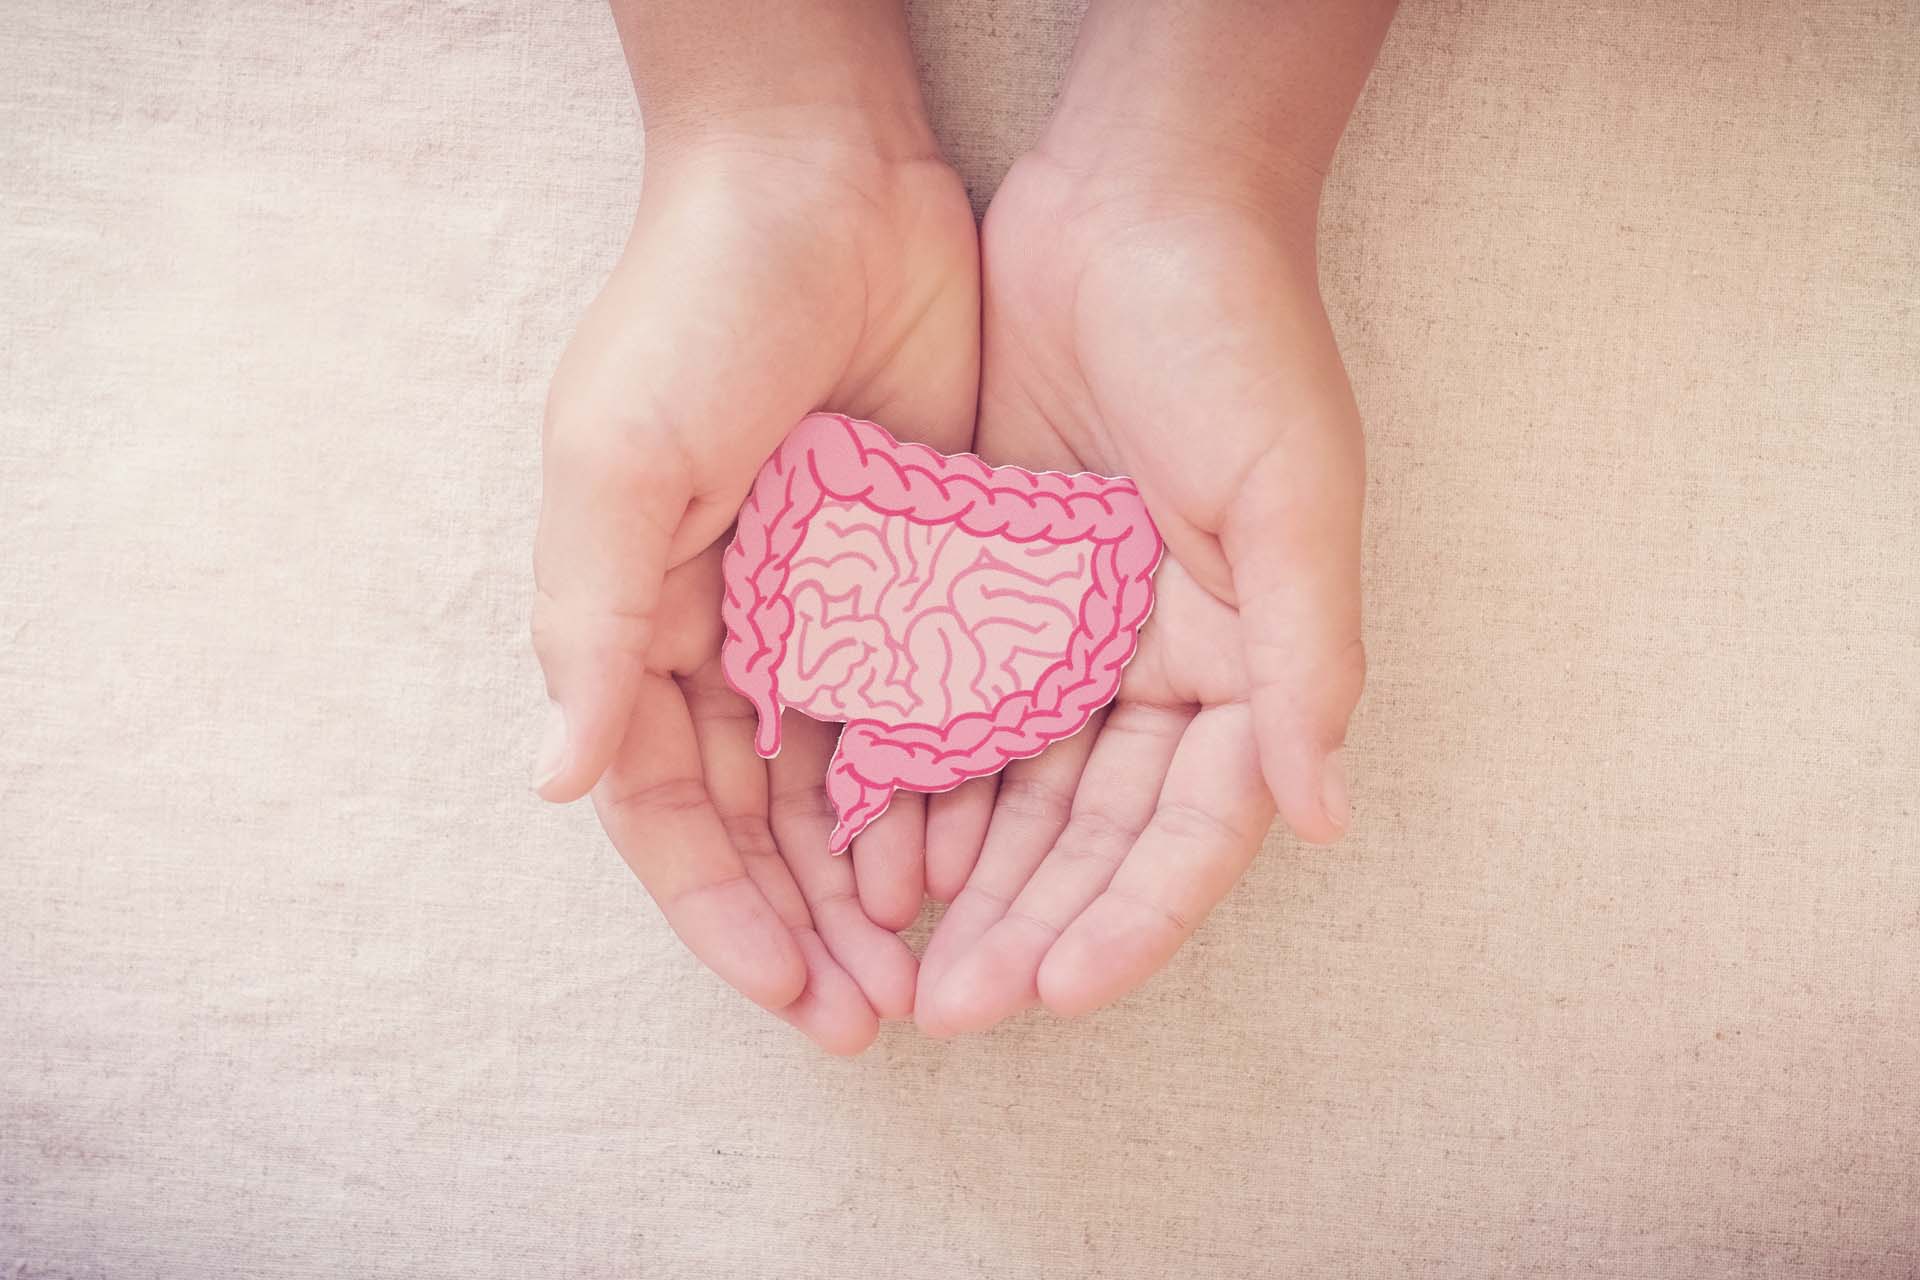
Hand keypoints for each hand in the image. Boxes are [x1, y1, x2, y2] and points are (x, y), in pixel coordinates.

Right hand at [532, 121, 977, 1051]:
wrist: (823, 177)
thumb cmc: (693, 310)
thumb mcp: (618, 462)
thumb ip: (591, 624)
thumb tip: (560, 782)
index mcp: (640, 623)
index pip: (673, 809)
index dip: (721, 910)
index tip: (790, 992)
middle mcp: (732, 635)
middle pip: (766, 821)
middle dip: (812, 923)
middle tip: (876, 1014)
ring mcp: (830, 611)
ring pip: (854, 785)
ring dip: (883, 880)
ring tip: (937, 965)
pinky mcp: (922, 573)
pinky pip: (934, 705)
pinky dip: (950, 785)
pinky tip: (985, 854)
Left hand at [915, 145, 1366, 1034]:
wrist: (1134, 204)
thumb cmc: (1237, 338)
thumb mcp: (1293, 495)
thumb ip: (1306, 656)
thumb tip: (1325, 814)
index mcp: (1246, 661)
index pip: (1194, 826)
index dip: (1133, 914)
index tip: (1060, 989)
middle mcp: (1161, 665)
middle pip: (1094, 830)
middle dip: (1031, 920)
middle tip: (953, 1005)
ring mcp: (1073, 632)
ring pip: (1016, 787)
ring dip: (968, 874)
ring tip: (902, 954)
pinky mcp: (992, 586)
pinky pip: (950, 704)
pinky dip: (919, 776)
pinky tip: (870, 840)